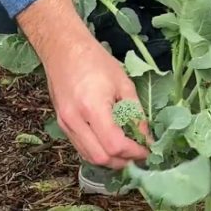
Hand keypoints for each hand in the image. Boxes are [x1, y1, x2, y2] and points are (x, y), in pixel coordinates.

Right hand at [19, 0, 148, 167]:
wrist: (63, 48)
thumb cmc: (96, 61)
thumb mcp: (124, 84)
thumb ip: (136, 114)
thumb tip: (147, 137)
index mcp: (92, 108)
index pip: (115, 145)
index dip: (134, 152)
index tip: (148, 150)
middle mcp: (75, 121)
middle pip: (101, 158)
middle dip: (123, 161)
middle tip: (139, 154)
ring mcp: (65, 124)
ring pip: (89, 157)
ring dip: (110, 160)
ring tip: (127, 151)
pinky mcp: (62, 124)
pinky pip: (81, 148)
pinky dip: (98, 151)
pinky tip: (110, 144)